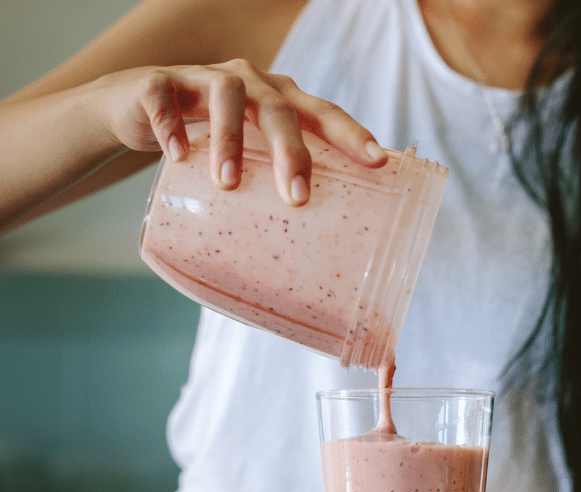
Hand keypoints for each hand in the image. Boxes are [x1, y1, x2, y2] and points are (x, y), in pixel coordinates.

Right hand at [88, 59, 386, 203]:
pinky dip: (171, 124)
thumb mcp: (249, 157)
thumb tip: (307, 259)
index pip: (322, 113)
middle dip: (290, 151)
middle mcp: (250, 83)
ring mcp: (203, 77)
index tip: (377, 161)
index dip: (350, 133)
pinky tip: (178, 155)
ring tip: (229, 183)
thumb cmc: (210, 140)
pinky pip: (164, 96)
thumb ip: (274, 186)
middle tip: (296, 197)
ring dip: (230, 138)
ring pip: (226, 95)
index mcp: (279, 101)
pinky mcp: (158, 82)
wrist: (136, 106)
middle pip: (279, 108)